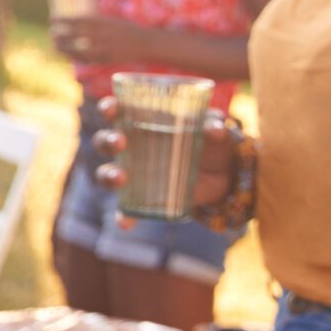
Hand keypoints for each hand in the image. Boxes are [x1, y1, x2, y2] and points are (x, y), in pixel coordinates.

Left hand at [56, 15, 155, 64]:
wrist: (145, 43)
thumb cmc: (126, 30)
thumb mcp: (110, 21)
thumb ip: (94, 23)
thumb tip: (74, 24)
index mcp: (104, 22)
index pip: (79, 21)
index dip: (64, 20)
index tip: (52, 19)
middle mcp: (103, 35)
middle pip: (77, 36)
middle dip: (61, 36)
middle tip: (51, 34)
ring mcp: (105, 48)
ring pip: (79, 50)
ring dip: (65, 49)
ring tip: (55, 46)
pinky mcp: (106, 59)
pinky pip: (87, 59)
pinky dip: (76, 57)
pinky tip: (68, 55)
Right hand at [92, 97, 236, 216]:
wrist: (225, 175)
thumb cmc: (213, 142)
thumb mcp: (215, 131)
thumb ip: (214, 126)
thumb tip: (213, 128)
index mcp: (144, 122)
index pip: (117, 112)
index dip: (109, 108)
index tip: (111, 108)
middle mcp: (133, 147)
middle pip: (105, 142)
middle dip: (107, 141)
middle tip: (120, 142)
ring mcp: (136, 174)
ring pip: (108, 173)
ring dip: (108, 176)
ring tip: (121, 178)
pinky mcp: (145, 198)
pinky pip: (126, 209)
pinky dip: (124, 216)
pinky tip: (124, 222)